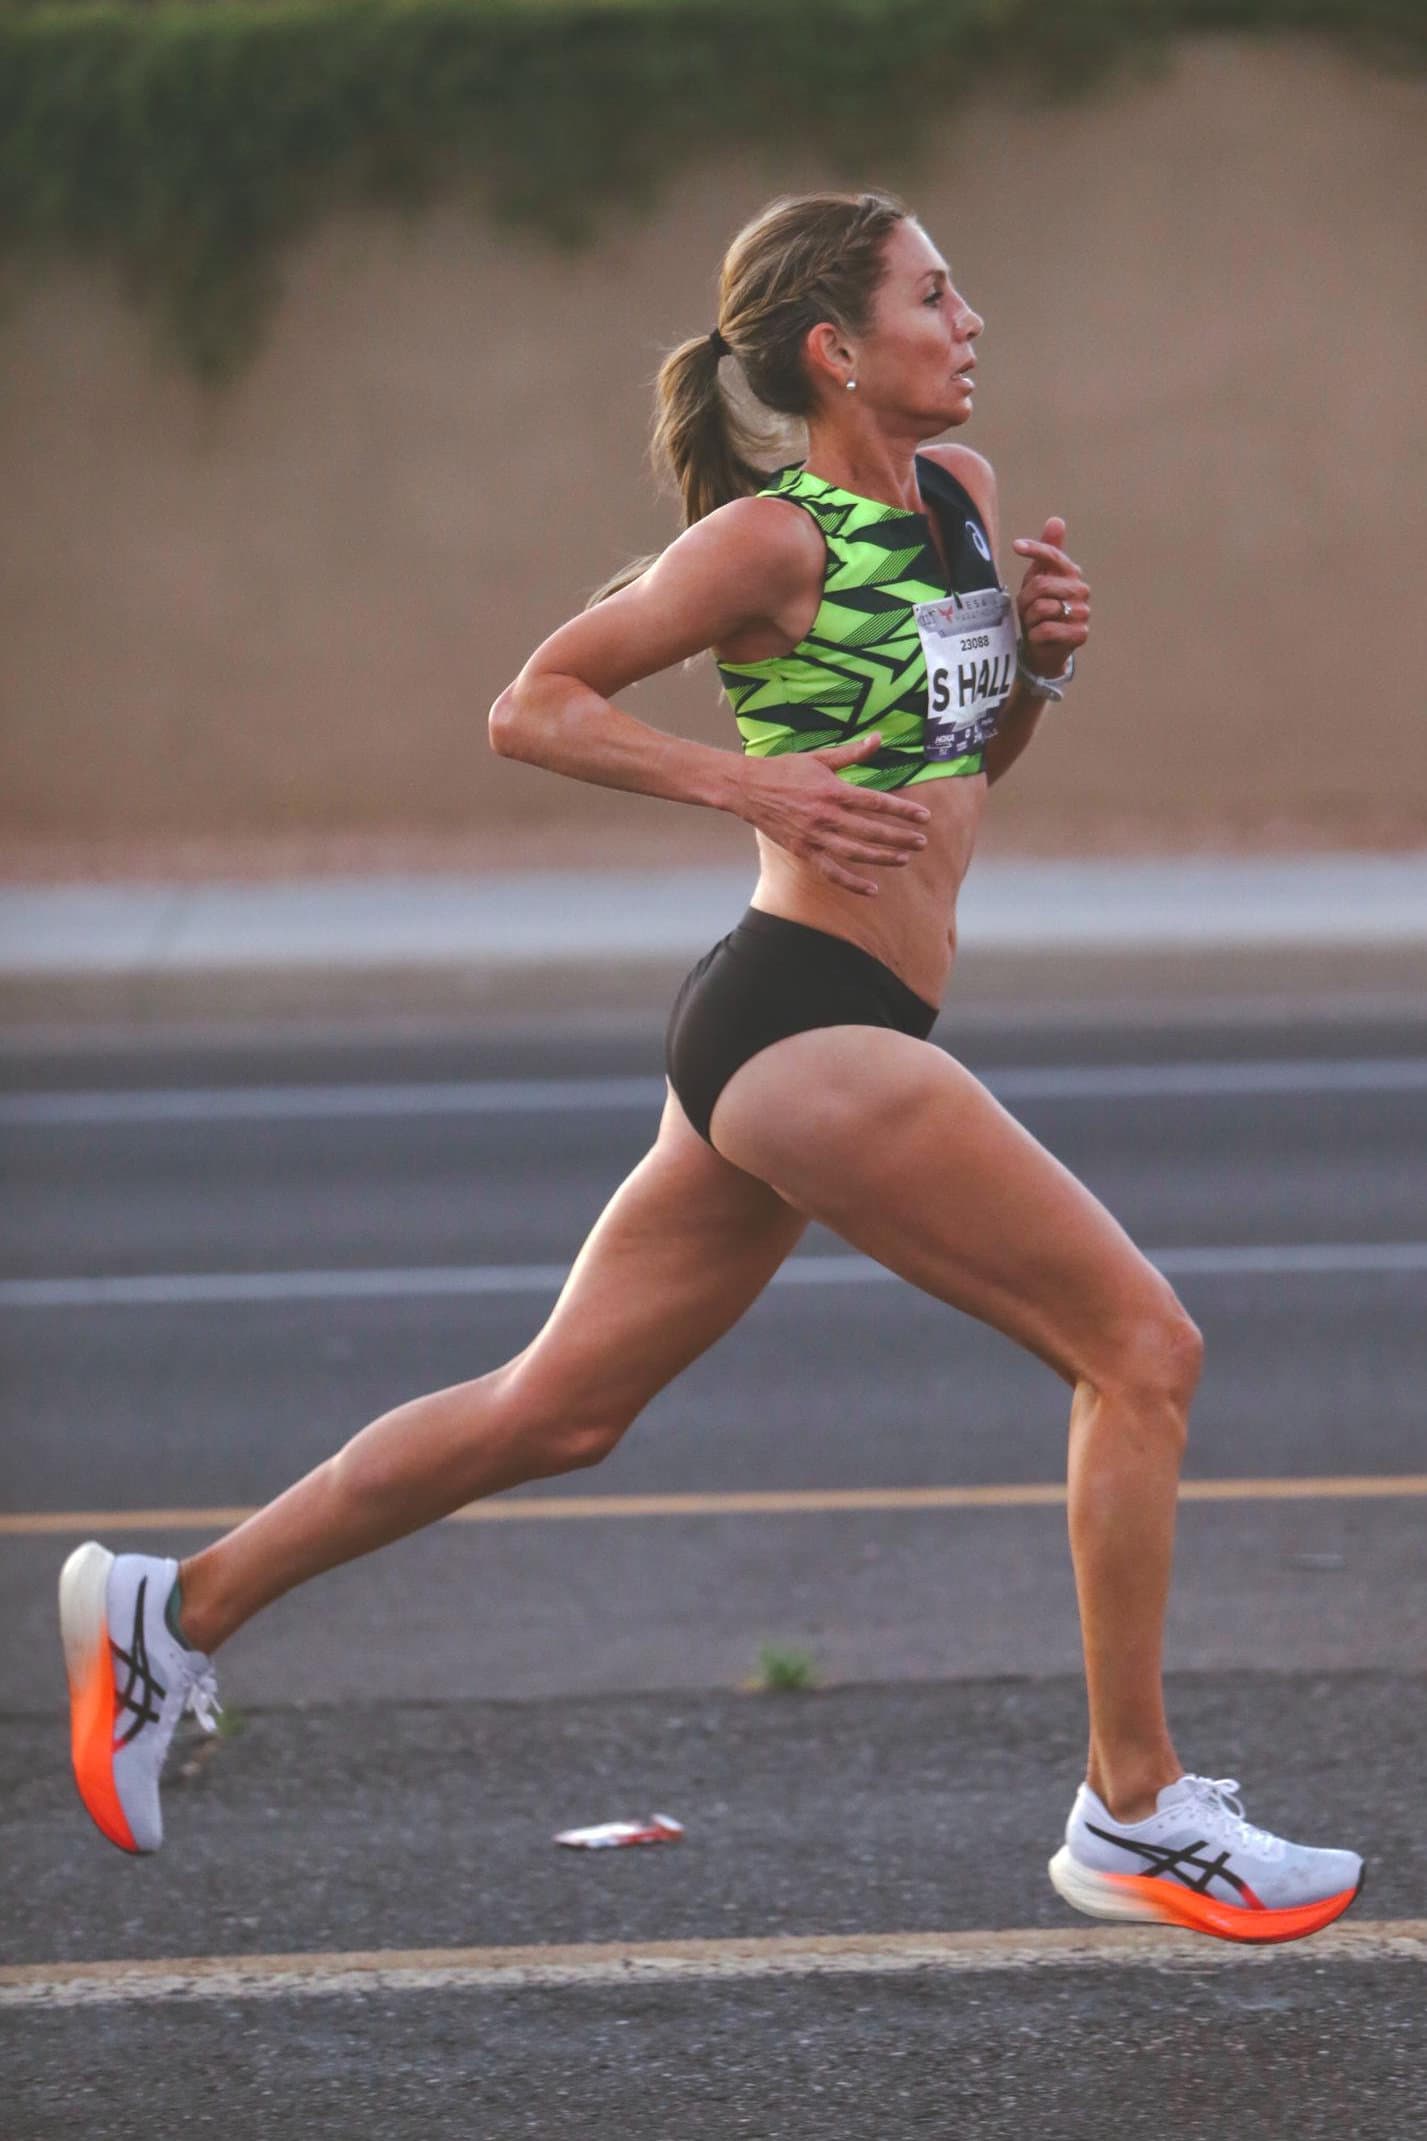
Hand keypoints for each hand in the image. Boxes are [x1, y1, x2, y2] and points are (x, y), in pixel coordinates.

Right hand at [732, 732, 929, 896]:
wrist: (747, 788)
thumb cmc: (785, 769)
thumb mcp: (820, 757)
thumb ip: (852, 753)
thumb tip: (878, 738)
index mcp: (833, 790)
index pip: (877, 802)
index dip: (903, 811)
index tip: (924, 817)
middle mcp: (827, 815)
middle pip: (871, 830)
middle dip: (900, 837)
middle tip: (923, 842)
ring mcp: (814, 836)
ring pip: (856, 853)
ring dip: (883, 858)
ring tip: (905, 859)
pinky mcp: (803, 851)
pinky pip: (832, 871)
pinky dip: (852, 883)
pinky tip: (873, 890)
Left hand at [1012, 516, 1090, 677]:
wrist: (1043, 647)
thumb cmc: (1039, 611)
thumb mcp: (1037, 580)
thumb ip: (1047, 553)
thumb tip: (1056, 520)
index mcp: (1071, 574)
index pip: (1054, 556)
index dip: (1035, 549)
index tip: (1016, 546)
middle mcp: (1081, 591)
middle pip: (1042, 585)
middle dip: (1026, 599)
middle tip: (1027, 611)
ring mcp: (1083, 613)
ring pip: (1043, 608)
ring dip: (1030, 619)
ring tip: (1035, 624)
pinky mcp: (1080, 634)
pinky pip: (1048, 629)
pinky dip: (1036, 635)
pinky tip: (1039, 637)